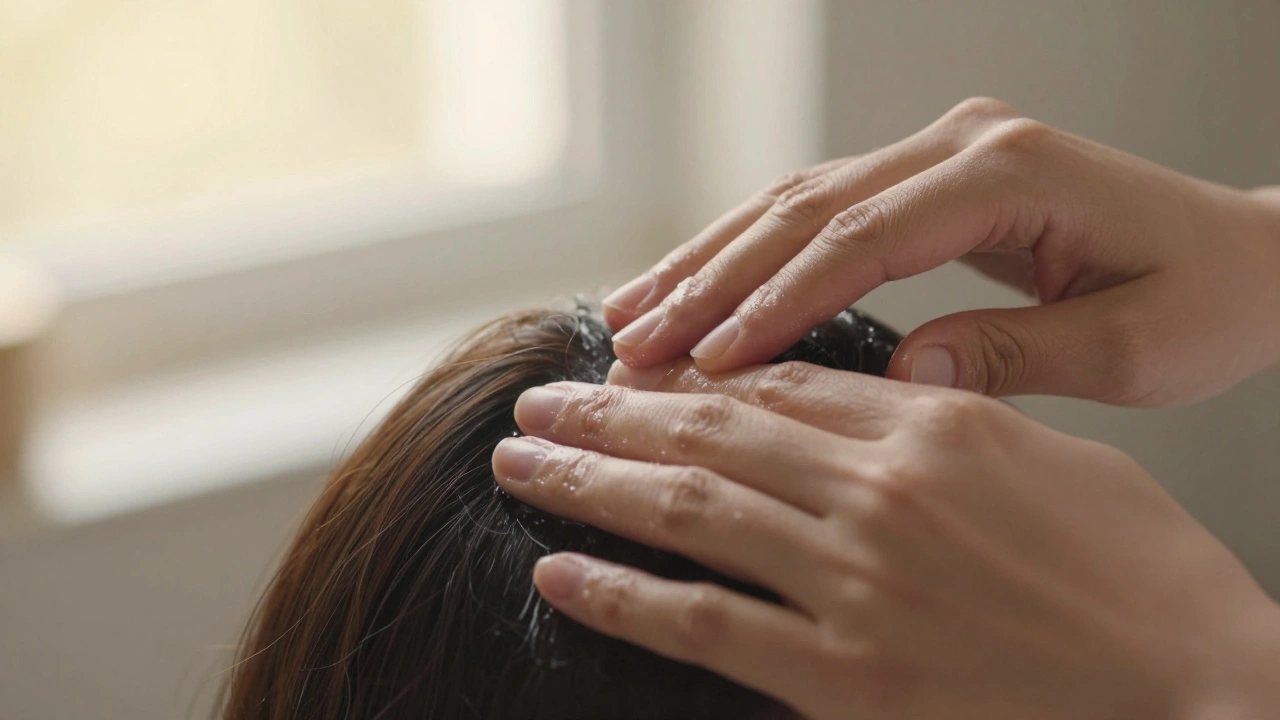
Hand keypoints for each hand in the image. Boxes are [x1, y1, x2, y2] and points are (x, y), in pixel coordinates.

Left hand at [491, 361, 1279, 718]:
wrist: (1207, 700)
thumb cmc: (1149, 580)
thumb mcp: (1058, 460)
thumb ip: (953, 419)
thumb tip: (869, 392)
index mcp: (937, 425)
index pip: (782, 382)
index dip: (695, 373)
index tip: (635, 368)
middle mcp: (880, 491)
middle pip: (711, 429)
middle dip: (611, 410)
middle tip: (539, 399)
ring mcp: (856, 584)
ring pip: (688, 509)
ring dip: (589, 479)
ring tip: (519, 459)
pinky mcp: (846, 679)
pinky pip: (705, 623)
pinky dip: (622, 595)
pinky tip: (558, 573)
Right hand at [602, 97, 1279, 405]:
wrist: (1248, 257)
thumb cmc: (1205, 301)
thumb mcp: (1132, 348)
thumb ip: (1016, 357)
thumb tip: (902, 373)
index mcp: (1010, 173)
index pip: (863, 239)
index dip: (776, 301)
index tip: (708, 363)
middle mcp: (962, 143)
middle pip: (805, 207)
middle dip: (711, 279)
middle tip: (632, 342)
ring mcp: (940, 151)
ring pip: (794, 201)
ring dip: (708, 260)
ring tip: (630, 314)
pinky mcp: (928, 177)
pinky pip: (817, 211)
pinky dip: (747, 254)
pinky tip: (694, 288)